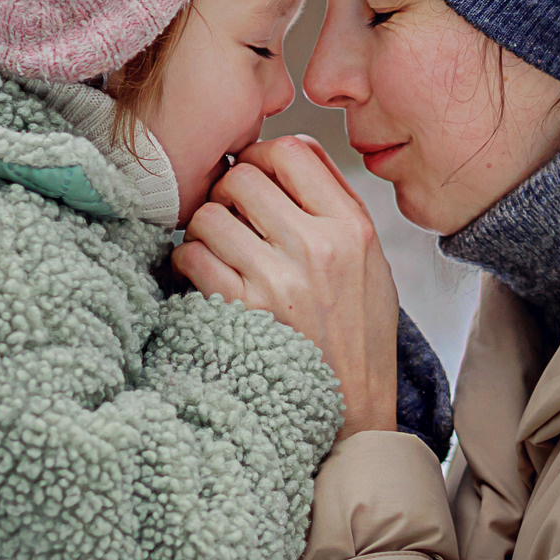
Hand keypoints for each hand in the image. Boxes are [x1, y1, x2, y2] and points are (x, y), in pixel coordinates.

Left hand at [172, 136, 399, 435]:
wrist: (353, 406)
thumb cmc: (359, 333)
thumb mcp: (370, 260)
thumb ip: (336, 204)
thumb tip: (289, 153)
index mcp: (351, 227)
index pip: (292, 152)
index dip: (263, 155)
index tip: (257, 175)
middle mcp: (317, 247)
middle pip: (242, 176)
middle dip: (228, 192)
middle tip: (233, 216)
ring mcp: (277, 279)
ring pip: (209, 214)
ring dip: (206, 229)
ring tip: (220, 249)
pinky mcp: (241, 309)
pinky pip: (191, 256)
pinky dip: (189, 261)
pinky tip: (205, 274)